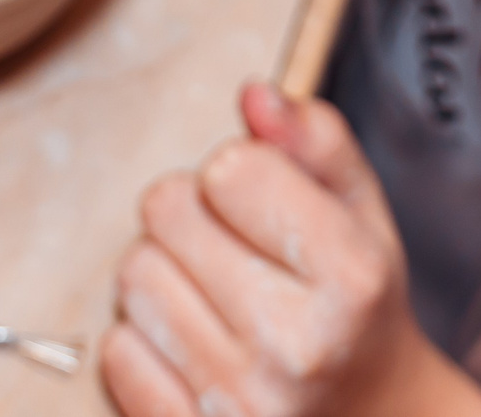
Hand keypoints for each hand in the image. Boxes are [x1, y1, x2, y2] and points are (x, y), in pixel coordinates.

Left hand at [104, 83, 480, 416]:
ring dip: (165, 270)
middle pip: (168, 211)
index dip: (240, 170)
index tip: (265, 200)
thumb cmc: (358, 308)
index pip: (232, 169)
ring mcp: (239, 402)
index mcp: (351, 277)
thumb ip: (316, 141)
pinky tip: (194, 340)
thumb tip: (253, 95)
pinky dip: (144, 336)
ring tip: (214, 291)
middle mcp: (295, 345)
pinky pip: (116, 350)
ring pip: (134, 274)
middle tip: (236, 243)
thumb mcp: (364, 214)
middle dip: (194, 211)